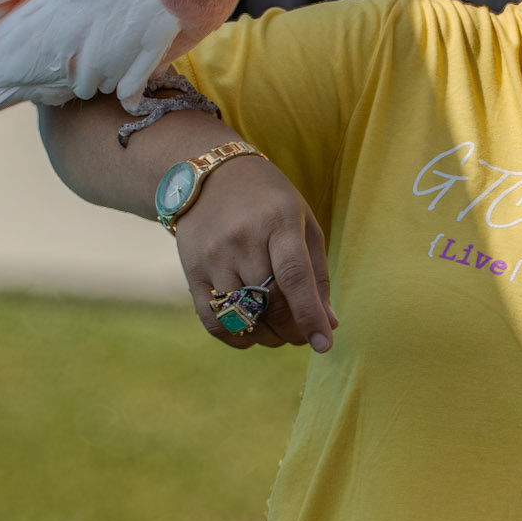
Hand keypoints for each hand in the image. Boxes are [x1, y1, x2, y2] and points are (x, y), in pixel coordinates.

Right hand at [172, 155, 336, 350]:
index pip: (294, 277)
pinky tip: (252, 335)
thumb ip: (317, 274)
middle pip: (270, 303)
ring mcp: (214, 256)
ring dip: (268, 337)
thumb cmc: (268, 202)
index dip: (310, 315)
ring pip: (243, 317)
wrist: (207, 176)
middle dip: (293, 331)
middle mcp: (243, 239)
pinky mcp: (192, 271)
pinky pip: (214, 320)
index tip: (324, 344)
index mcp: (279, 221)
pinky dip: (236, 338)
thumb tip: (329, 324)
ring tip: (280, 331)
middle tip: (303, 335)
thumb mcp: (302, 222)